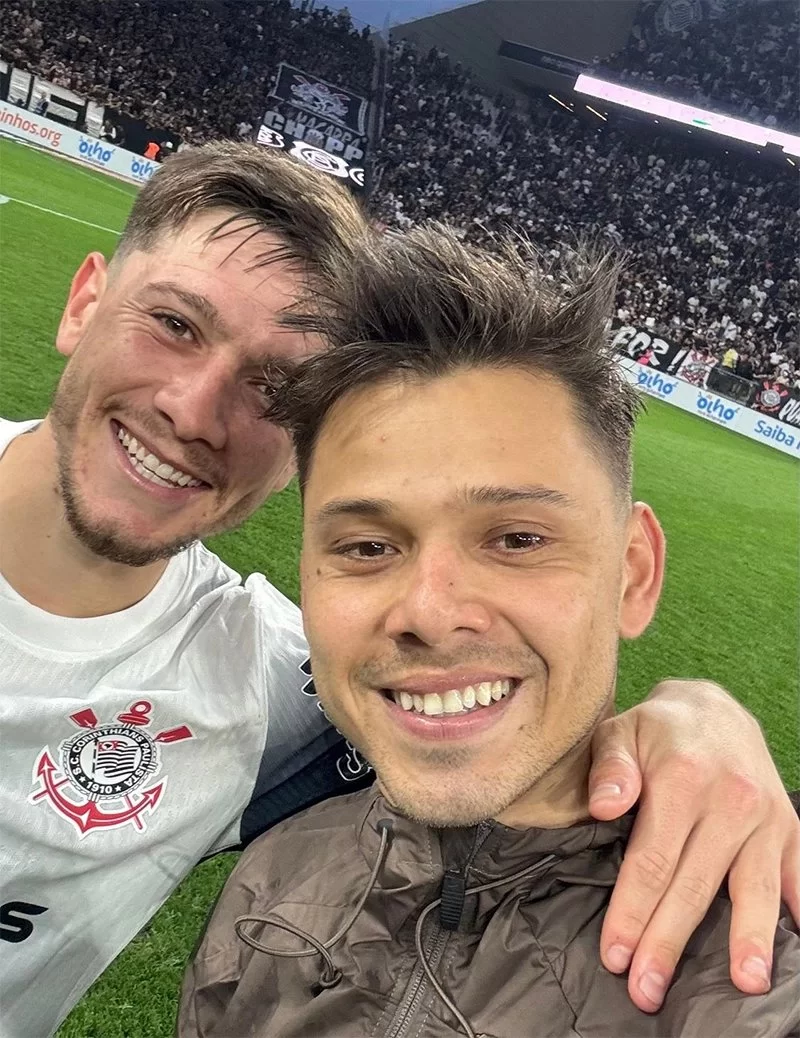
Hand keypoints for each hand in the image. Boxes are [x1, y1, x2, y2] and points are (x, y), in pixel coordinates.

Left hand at [588, 679, 799, 1012]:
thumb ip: (609, 769)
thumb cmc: (656, 729)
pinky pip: (798, 873)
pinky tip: (791, 945)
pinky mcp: (789, 826)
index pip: (652, 861)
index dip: (632, 911)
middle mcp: (731, 800)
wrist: (712, 708)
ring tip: (743, 982)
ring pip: (754, 888)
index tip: (615, 954)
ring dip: (747, 939)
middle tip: (648, 990)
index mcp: (683, 780)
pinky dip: (795, 908)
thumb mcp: (620, 732)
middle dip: (669, 942)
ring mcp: (766, 816)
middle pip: (695, 886)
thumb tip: (605, 807)